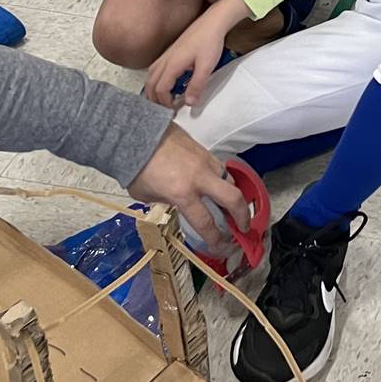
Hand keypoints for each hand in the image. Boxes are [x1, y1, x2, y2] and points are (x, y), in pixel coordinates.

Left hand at [127, 123, 248, 244]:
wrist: (138, 134)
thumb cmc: (136, 168)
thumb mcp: (146, 195)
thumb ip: (165, 201)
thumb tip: (174, 201)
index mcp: (182, 194)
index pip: (205, 222)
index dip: (216, 238)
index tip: (221, 246)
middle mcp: (199, 179)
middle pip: (233, 199)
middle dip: (242, 216)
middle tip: (244, 227)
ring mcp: (205, 163)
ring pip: (229, 181)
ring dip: (232, 195)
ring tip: (230, 206)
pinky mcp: (205, 151)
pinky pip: (220, 168)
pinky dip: (221, 179)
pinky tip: (215, 184)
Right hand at [144, 14, 230, 107]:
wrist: (212, 22)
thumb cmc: (210, 42)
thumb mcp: (206, 66)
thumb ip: (197, 85)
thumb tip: (189, 103)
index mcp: (172, 65)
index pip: (160, 89)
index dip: (165, 102)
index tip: (174, 110)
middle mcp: (165, 60)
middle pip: (150, 84)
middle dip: (155, 99)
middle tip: (165, 109)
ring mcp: (166, 55)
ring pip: (151, 76)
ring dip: (153, 89)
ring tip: (164, 99)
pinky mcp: (170, 52)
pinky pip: (155, 68)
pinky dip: (156, 80)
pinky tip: (166, 83)